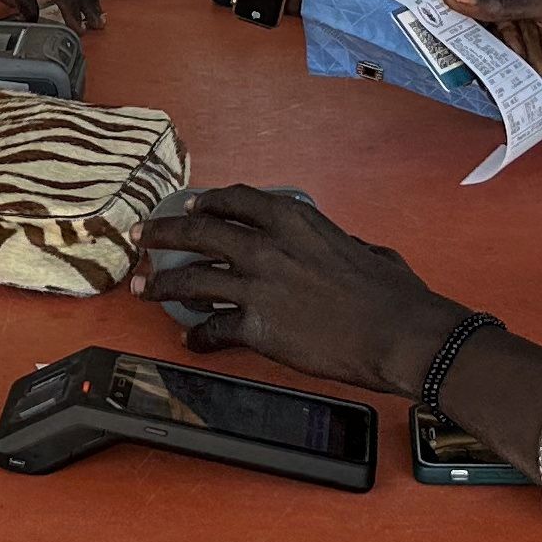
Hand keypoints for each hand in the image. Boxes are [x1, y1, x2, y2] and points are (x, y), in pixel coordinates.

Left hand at [136, 185, 462, 395]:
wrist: (399, 334)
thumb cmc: (393, 295)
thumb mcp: (365, 249)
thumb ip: (339, 245)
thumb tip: (343, 248)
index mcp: (294, 220)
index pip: (235, 201)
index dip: (206, 203)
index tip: (190, 206)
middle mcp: (267, 246)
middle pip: (198, 232)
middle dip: (163, 233)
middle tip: (142, 237)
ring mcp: (257, 287)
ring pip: (190, 279)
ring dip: (160, 283)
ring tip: (142, 288)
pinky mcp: (257, 328)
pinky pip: (212, 329)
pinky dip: (197, 336)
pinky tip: (190, 340)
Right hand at [433, 0, 541, 109]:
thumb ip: (506, 0)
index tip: (426, 0)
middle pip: (456, 4)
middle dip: (438, 18)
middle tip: (425, 34)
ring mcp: (506, 31)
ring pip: (464, 37)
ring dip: (452, 47)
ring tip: (445, 58)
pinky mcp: (513, 64)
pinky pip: (482, 67)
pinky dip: (473, 72)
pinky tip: (472, 76)